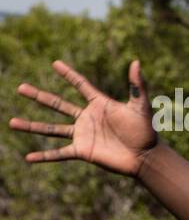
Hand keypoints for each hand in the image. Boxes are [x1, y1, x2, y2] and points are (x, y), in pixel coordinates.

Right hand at [8, 59, 158, 177]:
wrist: (145, 156)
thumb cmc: (145, 131)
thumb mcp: (140, 106)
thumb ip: (137, 85)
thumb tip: (137, 61)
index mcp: (99, 104)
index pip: (80, 85)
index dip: (68, 74)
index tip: (55, 63)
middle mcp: (87, 118)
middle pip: (57, 105)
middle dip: (39, 96)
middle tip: (20, 87)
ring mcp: (82, 135)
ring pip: (51, 129)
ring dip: (31, 126)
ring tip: (11, 123)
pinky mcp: (82, 151)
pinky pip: (59, 153)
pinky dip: (44, 156)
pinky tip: (28, 158)